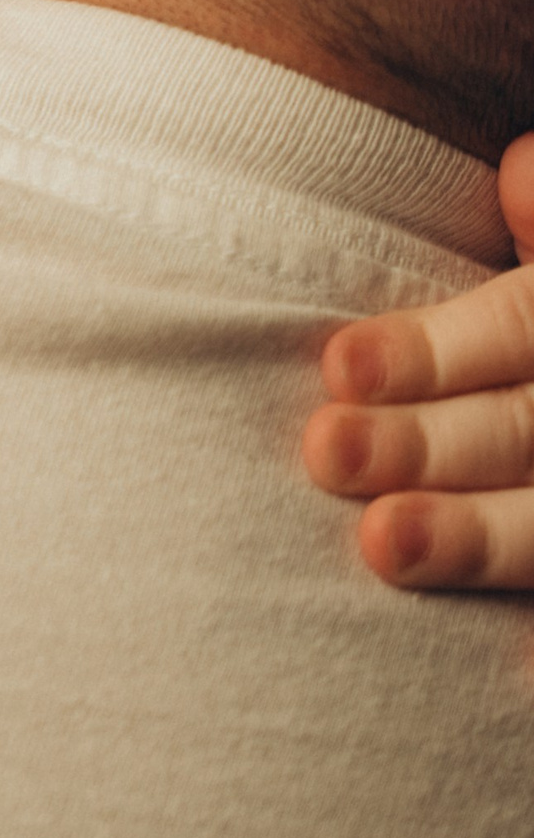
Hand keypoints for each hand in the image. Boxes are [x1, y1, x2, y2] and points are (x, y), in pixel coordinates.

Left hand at [303, 132, 533, 586]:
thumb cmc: (531, 319)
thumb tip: (516, 171)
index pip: (522, 329)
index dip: (437, 351)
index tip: (338, 368)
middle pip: (531, 427)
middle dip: (432, 447)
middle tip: (325, 455)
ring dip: (482, 538)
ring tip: (379, 548)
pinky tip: (507, 666)